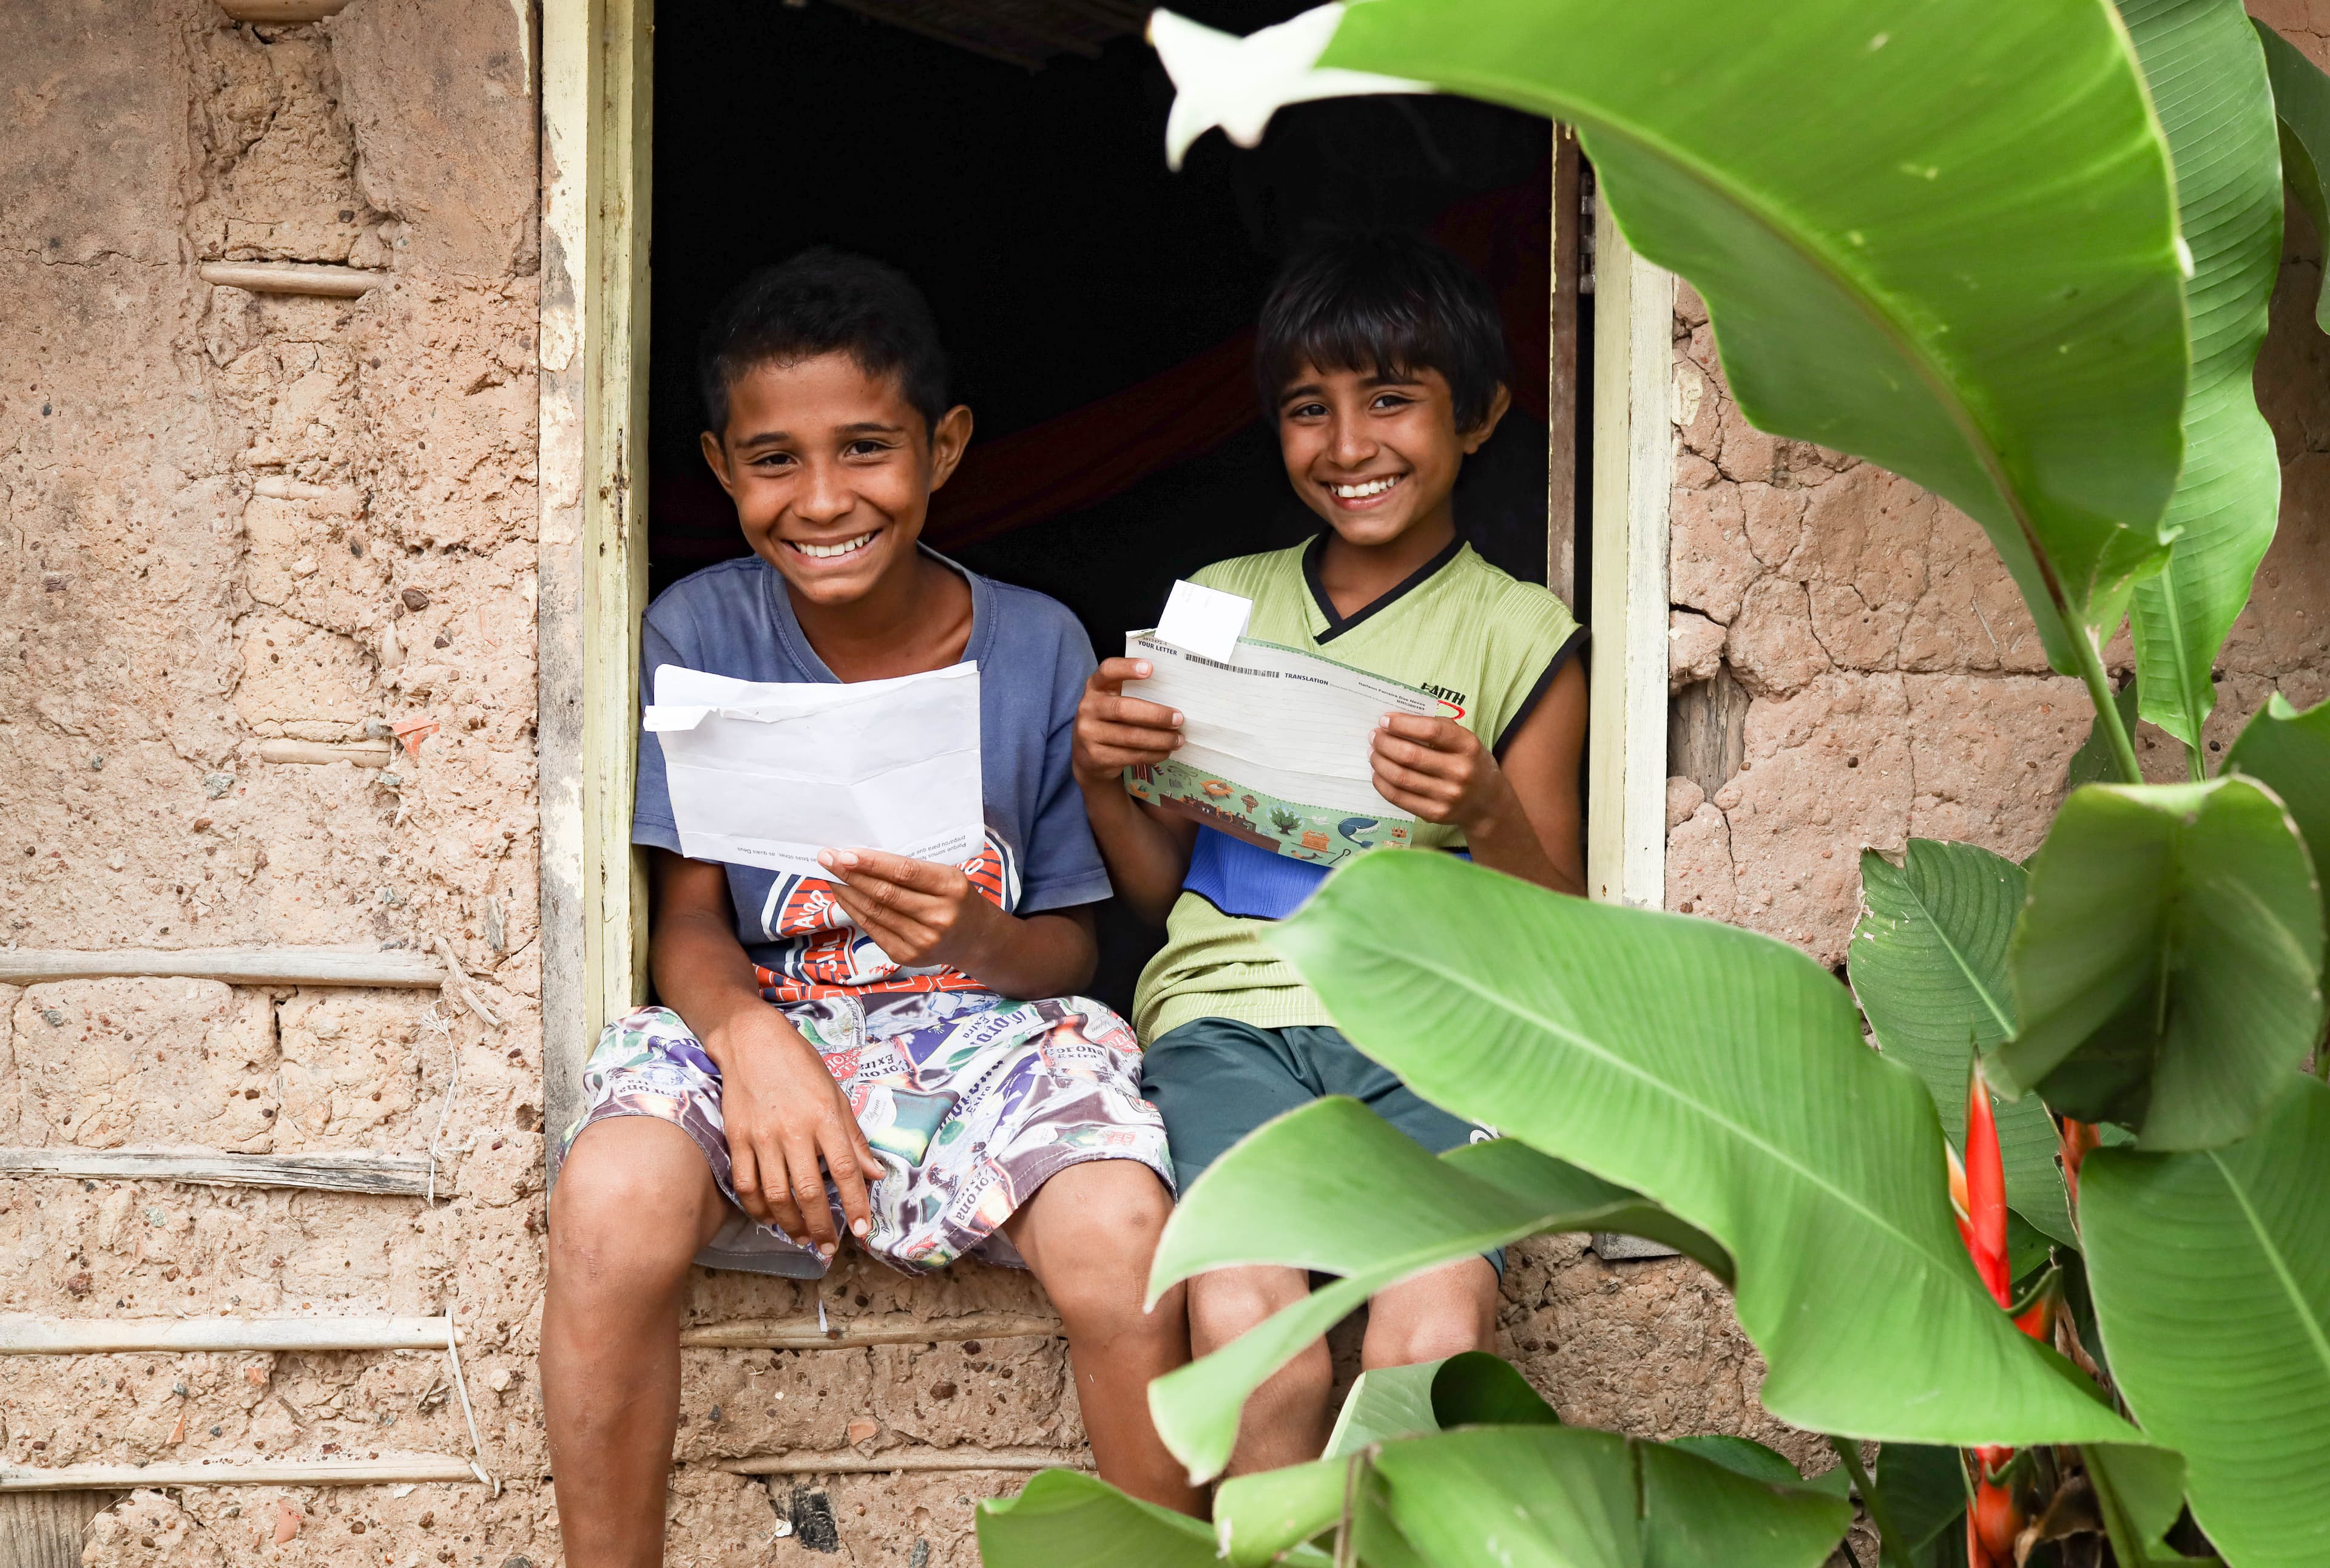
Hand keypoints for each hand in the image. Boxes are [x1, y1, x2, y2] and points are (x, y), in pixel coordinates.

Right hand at [703, 1006, 878, 1255]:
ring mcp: (761, 1137)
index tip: (862, 1230)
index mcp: (825, 1117)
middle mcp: (793, 1130)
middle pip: (810, 1192)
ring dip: (791, 1224)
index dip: (856, 1205)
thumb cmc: (799, 1065)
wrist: (751, 1041)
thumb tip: (875, 1173)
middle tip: (830, 1247)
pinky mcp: (736, 1139)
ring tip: (803, 1238)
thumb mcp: (836, 1094)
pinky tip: (770, 1219)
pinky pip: (746, 1185)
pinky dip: (758, 1209)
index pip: (846, 1170)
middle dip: (822, 1226)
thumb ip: (854, 1137)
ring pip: (776, 1195)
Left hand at [816, 847, 1000, 973]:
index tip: (845, 853)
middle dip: (850, 875)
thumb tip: (863, 857)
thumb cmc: (956, 898)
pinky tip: (843, 896)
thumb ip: (913, 868)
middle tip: (826, 859)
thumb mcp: (947, 876)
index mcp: (951, 887)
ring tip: (829, 875)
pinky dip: (854, 910)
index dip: (872, 864)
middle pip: (885, 893)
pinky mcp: (907, 955)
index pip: (905, 873)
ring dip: (847, 892)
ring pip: (874, 912)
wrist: (975, 938)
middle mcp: (938, 916)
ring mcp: (922, 940)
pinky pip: (872, 929)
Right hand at [1072, 657, 1183, 788]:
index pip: (1107, 671)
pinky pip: (1131, 755)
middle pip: (1124, 709)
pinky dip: (1153, 754)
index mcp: (1096, 687)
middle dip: (1156, 715)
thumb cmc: (1110, 721)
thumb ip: (1134, 695)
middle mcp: (1088, 708)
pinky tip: (1165, 751)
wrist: (1088, 757)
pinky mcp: (1096, 756)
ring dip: (1161, 739)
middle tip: (1179, 719)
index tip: (1150, 668)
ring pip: (1131, 736)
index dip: (1127, 668)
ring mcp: (1089, 733)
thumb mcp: (1113, 702)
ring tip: (1178, 739)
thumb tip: (1174, 698)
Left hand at [1370, 714, 1514, 833]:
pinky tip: (1377, 773)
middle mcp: (1460, 772)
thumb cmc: (1470, 763)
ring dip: (1379, 762)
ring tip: (1373, 752)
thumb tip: (1396, 721)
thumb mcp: (1465, 741)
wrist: (1488, 804)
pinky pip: (1399, 798)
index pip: (1431, 731)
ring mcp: (1447, 796)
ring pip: (1401, 777)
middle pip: (1410, 755)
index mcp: (1468, 747)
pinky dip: (1382, 783)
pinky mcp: (1435, 814)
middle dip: (1385, 743)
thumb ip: (1438, 727)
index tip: (1385, 720)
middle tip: (1374, 736)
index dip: (1403, 724)